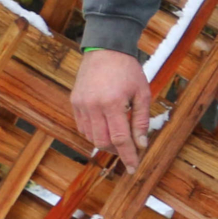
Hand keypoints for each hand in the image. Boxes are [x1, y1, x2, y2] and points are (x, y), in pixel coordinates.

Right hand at [70, 49, 150, 170]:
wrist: (106, 50)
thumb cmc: (128, 71)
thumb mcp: (143, 93)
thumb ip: (141, 120)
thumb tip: (141, 144)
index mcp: (113, 103)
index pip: (119, 138)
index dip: (127, 155)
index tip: (133, 168)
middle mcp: (93, 106)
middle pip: (102, 141)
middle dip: (117, 151)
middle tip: (129, 151)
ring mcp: (81, 104)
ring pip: (90, 136)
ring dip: (105, 143)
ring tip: (119, 140)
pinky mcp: (74, 102)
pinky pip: (82, 126)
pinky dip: (94, 133)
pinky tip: (106, 130)